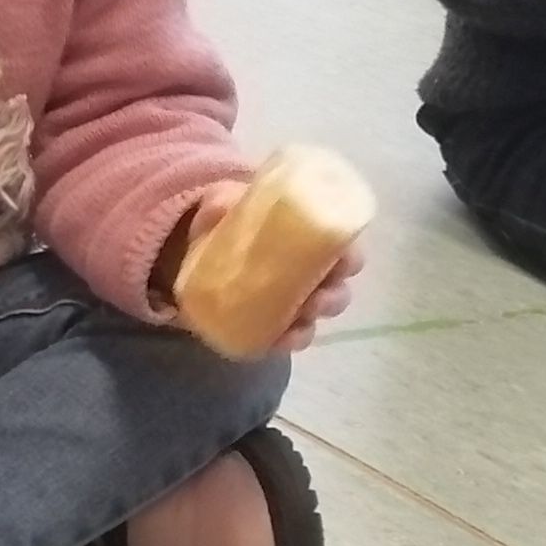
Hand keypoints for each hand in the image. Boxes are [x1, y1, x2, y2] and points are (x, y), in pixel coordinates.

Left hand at [169, 177, 368, 350]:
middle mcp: (310, 273)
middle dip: (334, 296)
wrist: (195, 251)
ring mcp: (293, 302)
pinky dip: (288, 340)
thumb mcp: (222, 205)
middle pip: (338, 290)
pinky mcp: (272, 325)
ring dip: (313, 320)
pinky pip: (290, 338)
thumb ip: (221, 204)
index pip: (345, 250)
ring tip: (300, 318)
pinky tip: (279, 341)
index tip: (341, 262)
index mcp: (310, 240)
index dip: (350, 258)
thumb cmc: (225, 221)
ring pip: (317, 317)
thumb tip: (222, 207)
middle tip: (316, 297)